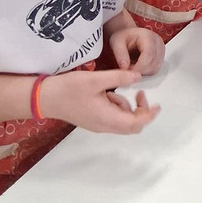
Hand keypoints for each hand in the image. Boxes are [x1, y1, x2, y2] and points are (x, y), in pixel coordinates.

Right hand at [40, 70, 159, 133]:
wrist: (44, 98)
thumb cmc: (68, 88)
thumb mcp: (96, 79)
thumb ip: (119, 77)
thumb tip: (138, 76)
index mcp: (107, 118)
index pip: (136, 124)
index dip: (149, 115)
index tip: (157, 104)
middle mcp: (104, 126)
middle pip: (131, 126)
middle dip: (141, 111)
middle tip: (139, 93)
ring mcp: (97, 125)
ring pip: (122, 120)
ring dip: (125, 106)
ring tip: (113, 90)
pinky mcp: (92, 120)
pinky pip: (112, 117)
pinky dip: (116, 106)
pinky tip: (105, 93)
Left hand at [108, 27, 164, 74]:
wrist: (128, 35)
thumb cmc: (124, 37)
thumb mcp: (117, 42)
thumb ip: (120, 53)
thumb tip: (124, 67)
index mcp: (148, 36)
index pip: (149, 54)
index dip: (139, 66)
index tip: (128, 71)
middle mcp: (158, 43)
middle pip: (154, 63)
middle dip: (140, 70)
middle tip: (127, 69)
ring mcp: (161, 50)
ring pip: (155, 68)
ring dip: (143, 72)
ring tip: (132, 67)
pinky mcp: (160, 57)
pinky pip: (155, 69)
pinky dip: (146, 72)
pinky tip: (137, 67)